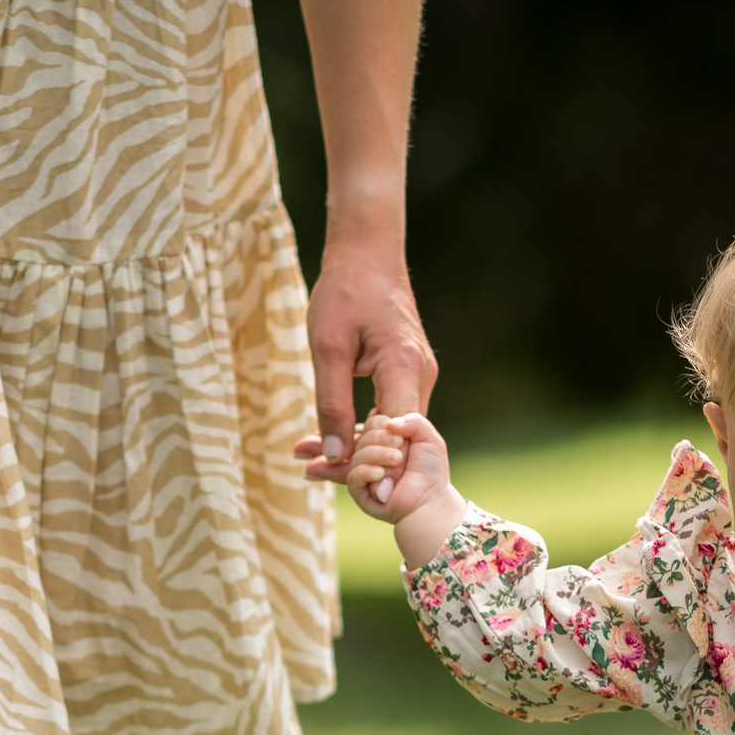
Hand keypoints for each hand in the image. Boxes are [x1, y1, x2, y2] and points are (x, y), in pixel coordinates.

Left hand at [292, 238, 435, 481]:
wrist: (367, 253)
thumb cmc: (344, 292)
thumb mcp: (327, 347)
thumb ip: (331, 402)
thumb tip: (334, 453)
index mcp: (405, 367)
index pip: (396, 436)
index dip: (371, 464)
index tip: (336, 481)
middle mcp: (423, 375)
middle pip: (397, 438)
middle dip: (359, 459)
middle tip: (311, 472)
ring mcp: (421, 375)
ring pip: (394, 428)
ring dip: (359, 445)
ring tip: (313, 459)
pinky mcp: (412, 373)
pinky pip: (392, 412)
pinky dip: (365, 426)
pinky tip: (334, 437)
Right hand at [336, 412, 464, 563]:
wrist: (430, 500)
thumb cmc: (430, 470)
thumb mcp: (428, 438)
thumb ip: (413, 420)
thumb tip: (389, 423)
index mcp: (384, 439)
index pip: (372, 422)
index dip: (383, 424)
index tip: (402, 436)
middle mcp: (370, 454)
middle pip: (363, 436)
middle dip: (382, 439)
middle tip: (401, 451)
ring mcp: (363, 472)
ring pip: (357, 455)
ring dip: (377, 455)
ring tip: (397, 461)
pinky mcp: (359, 491)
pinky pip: (353, 477)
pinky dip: (366, 471)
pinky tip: (381, 474)